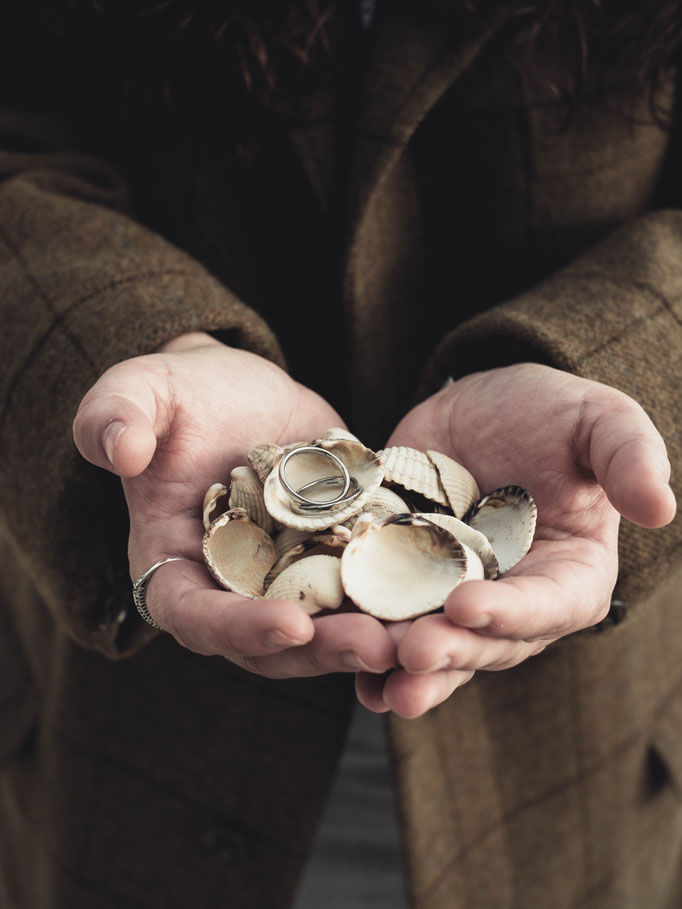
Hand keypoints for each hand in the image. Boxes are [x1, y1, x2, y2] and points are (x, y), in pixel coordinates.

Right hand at [73, 333, 394, 678]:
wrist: (241, 397)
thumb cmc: (182, 398)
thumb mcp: (141, 392)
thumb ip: (116, 416)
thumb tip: (119, 449)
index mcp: (175, 567)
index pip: (195, 617)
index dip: (238, 629)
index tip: (290, 625)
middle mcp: (232, 591)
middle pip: (273, 642)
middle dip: (324, 649)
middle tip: (378, 646)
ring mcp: (288, 583)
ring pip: (328, 629)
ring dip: (372, 637)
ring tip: (422, 636)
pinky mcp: (335, 562)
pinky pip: (366, 592)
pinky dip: (400, 601)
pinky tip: (444, 598)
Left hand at [356, 363, 675, 716]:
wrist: (478, 411)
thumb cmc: (549, 415)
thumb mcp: (596, 420)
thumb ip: (628, 457)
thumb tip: (660, 507)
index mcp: (570, 575)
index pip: (550, 605)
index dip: (513, 611)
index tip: (469, 604)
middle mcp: (516, 603)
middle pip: (489, 642)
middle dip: (452, 650)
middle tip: (413, 652)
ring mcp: (457, 601)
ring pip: (438, 649)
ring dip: (407, 670)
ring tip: (377, 682)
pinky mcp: (409, 588)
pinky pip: (391, 626)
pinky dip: (370, 652)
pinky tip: (343, 665)